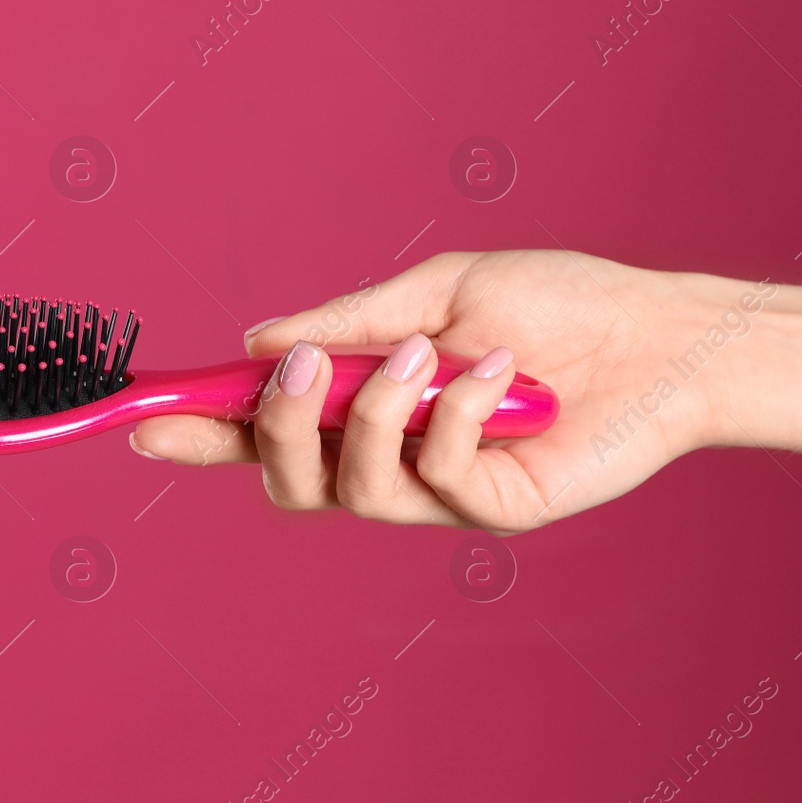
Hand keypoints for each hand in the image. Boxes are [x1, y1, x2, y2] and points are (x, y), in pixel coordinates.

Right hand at [128, 250, 731, 532]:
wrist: (656, 334)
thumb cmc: (552, 303)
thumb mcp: (436, 291)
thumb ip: (349, 323)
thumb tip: (258, 343)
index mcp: (368, 401)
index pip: (267, 429)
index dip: (203, 433)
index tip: (145, 423)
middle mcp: (393, 456)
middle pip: (289, 480)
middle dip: (274, 428)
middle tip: (297, 370)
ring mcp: (440, 491)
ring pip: (354, 488)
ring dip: (375, 414)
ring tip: (428, 354)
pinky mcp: (492, 511)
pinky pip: (438, 476)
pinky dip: (457, 412)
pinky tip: (499, 372)